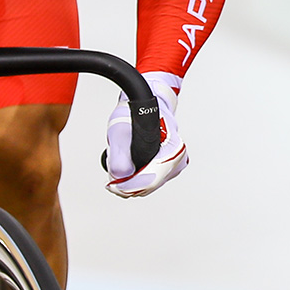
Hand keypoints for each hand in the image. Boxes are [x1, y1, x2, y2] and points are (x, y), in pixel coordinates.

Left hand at [104, 72, 186, 196]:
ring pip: (150, 185)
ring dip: (132, 183)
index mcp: (173, 148)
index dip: (129, 186)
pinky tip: (128, 170)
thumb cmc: (136, 112)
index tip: (113, 185)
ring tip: (119, 168)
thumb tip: (121, 175)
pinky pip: (151, 182)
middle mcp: (177, 158)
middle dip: (128, 185)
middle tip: (111, 180)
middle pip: (150, 185)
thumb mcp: (121, 130)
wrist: (144, 103)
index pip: (151, 179)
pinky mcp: (168, 168)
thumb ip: (119, 155)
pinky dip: (137, 180)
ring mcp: (174, 164)